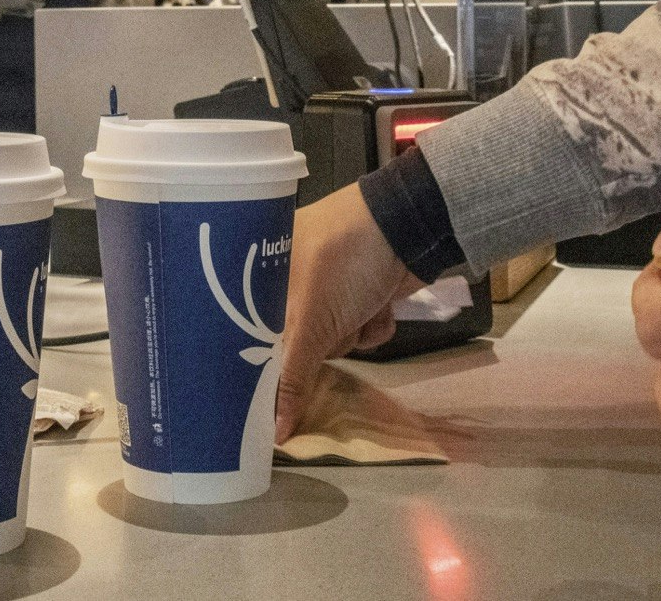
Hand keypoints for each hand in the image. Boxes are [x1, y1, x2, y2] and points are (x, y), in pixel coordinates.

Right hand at [276, 184, 418, 442]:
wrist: (408, 228)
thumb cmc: (343, 265)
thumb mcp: (310, 323)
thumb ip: (291, 378)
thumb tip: (277, 432)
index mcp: (262, 277)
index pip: (251, 334)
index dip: (264, 366)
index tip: (268, 396)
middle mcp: (291, 281)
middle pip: (295, 345)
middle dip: (320, 345)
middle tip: (327, 331)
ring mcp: (330, 287)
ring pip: (333, 341)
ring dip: (351, 334)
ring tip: (359, 307)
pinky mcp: (362, 293)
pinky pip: (361, 329)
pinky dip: (374, 324)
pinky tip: (381, 304)